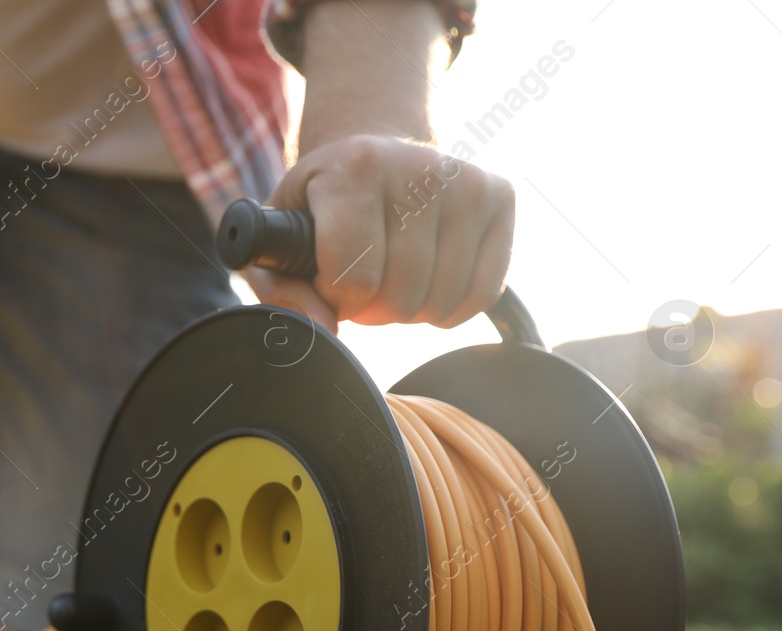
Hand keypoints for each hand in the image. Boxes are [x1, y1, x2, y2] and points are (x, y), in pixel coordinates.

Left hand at [247, 134, 513, 327]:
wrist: (375, 148)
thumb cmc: (321, 205)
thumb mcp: (280, 240)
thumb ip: (280, 291)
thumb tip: (323, 330)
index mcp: (354, 168)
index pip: (354, 278)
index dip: (337, 300)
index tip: (328, 281)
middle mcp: (418, 165)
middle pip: (401, 296)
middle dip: (374, 308)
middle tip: (362, 282)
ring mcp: (467, 180)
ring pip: (442, 302)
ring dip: (411, 310)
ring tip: (392, 276)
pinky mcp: (500, 195)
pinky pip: (483, 293)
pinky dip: (451, 308)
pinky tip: (427, 280)